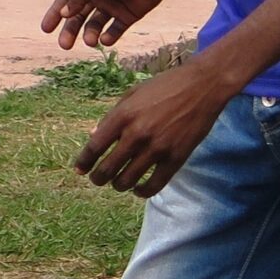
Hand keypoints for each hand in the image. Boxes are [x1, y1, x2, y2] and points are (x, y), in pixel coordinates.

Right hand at [43, 0, 179, 50]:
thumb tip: (63, 14)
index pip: (65, 0)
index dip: (54, 14)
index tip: (45, 30)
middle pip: (78, 16)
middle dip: (70, 31)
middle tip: (64, 45)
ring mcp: (112, 6)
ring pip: (95, 25)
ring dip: (90, 34)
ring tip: (90, 42)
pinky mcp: (128, 15)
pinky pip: (115, 29)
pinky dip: (109, 36)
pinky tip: (105, 40)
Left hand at [76, 65, 231, 195]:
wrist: (200, 87)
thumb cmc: (162, 87)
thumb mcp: (131, 96)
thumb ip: (111, 117)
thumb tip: (93, 137)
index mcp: (122, 115)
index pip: (95, 146)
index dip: (84, 161)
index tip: (79, 170)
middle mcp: (137, 133)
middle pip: (109, 167)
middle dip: (98, 178)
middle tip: (96, 180)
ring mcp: (158, 147)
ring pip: (129, 178)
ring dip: (119, 185)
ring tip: (116, 184)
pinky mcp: (177, 157)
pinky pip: (156, 183)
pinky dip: (143, 191)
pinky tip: (138, 190)